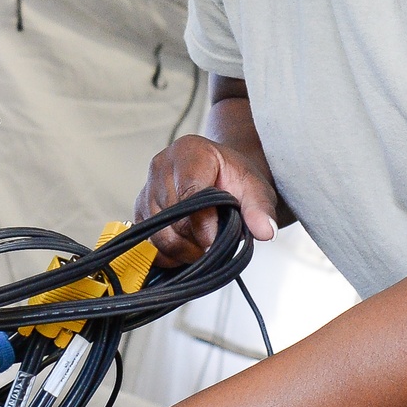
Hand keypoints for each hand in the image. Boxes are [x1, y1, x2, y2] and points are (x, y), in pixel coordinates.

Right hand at [134, 133, 277, 263]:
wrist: (220, 177)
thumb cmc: (235, 180)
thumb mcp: (256, 189)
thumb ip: (261, 208)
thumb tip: (265, 231)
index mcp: (189, 152)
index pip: (189, 194)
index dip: (204, 225)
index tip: (217, 242)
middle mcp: (161, 166)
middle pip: (173, 220)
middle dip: (197, 241)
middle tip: (217, 244)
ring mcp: (147, 189)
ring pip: (158, 237)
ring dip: (183, 251)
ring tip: (204, 245)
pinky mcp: (140, 211)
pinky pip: (149, 244)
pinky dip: (169, 255)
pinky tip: (188, 247)